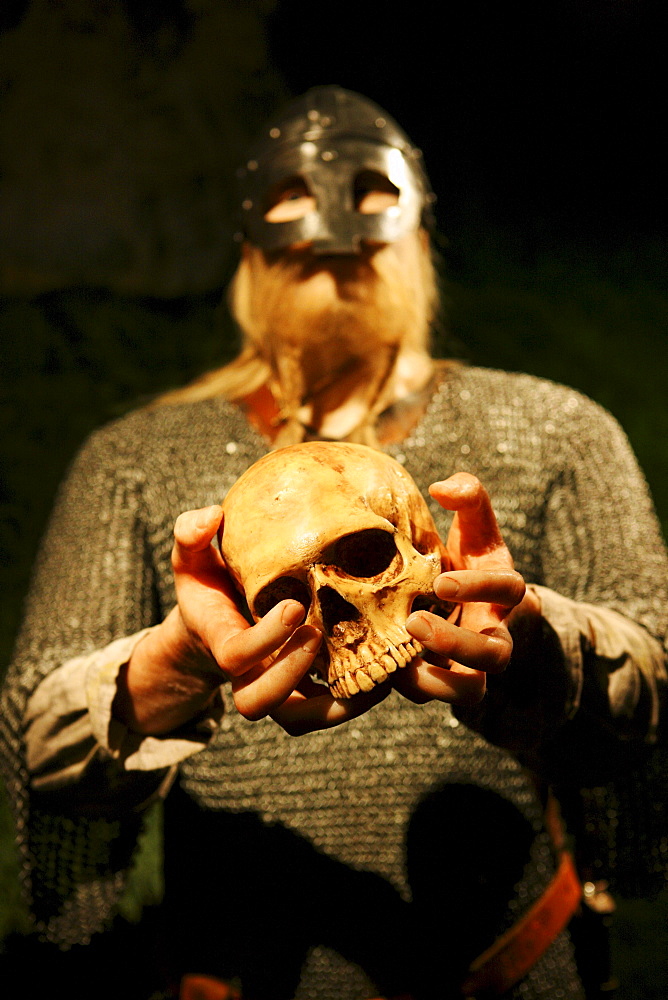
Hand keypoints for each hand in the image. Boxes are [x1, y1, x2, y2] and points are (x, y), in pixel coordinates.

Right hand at [117, 505, 387, 735]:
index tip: (295, 605)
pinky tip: (385, 675)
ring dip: (334, 705)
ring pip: (296, 719)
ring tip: (371, 672)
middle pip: (257, 701)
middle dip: (290, 673)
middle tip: (319, 632)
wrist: (216, 619)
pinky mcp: (300, 693)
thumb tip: (211, 517)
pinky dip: (352, 704)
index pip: (235, 656)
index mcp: (220, 640)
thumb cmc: (209, 582)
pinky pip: (323, 714)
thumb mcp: (193, 555)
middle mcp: (245, 675)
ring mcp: (273, 688)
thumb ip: (191, 534)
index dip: (266, 639)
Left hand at [400, 473, 531, 705]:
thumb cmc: (467, 557)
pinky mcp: (445, 681)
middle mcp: (494, 632)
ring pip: (471, 691)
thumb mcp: (473, 525)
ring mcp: (472, 664)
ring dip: (436, 681)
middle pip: (495, 655)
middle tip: (413, 622)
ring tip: (397, 663)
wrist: (462, 602)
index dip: (480, 588)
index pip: (510, 590)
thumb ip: (468, 496)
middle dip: (456, 644)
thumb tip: (441, 487)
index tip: (441, 582)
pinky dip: (409, 687)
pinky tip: (378, 666)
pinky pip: (433, 697)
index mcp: (503, 591)